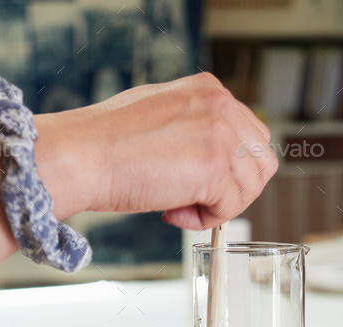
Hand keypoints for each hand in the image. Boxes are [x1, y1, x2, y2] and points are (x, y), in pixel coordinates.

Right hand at [33, 72, 277, 228]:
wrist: (81, 156)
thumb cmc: (105, 145)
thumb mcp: (160, 120)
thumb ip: (191, 130)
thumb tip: (208, 161)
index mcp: (208, 90)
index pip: (249, 136)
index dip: (228, 170)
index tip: (197, 184)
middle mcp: (220, 105)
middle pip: (261, 162)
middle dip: (233, 190)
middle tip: (194, 201)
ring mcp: (220, 134)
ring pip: (249, 188)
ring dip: (217, 207)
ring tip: (177, 208)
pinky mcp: (214, 166)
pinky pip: (229, 208)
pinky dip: (204, 221)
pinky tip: (171, 213)